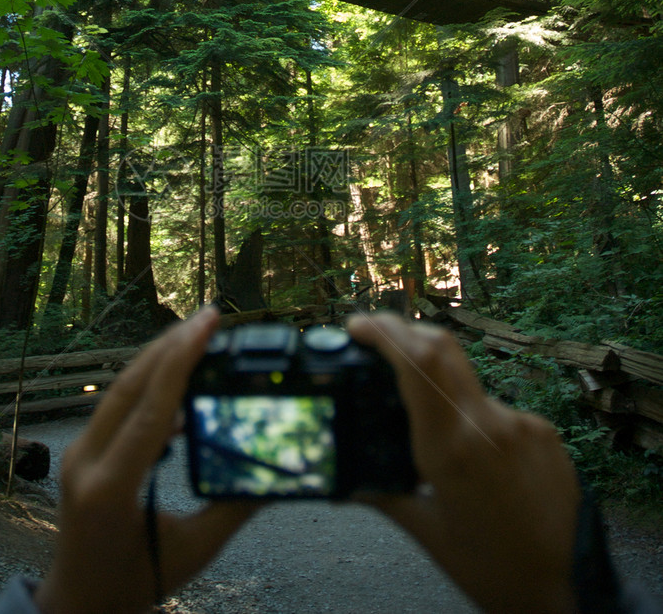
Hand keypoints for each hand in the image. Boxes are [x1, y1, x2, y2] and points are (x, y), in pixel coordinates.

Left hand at [34, 307, 256, 613]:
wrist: (78, 604)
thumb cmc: (132, 585)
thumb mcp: (192, 553)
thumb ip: (234, 509)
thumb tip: (277, 474)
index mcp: (110, 486)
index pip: (151, 409)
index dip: (181, 361)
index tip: (206, 324)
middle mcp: (85, 460)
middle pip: (130, 385)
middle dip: (171, 345)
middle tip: (209, 317)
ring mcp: (78, 452)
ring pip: (120, 389)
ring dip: (159, 359)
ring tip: (199, 337)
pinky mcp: (83, 451)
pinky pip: (117, 405)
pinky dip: (149, 385)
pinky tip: (179, 383)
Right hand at [347, 313, 580, 613]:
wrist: (570, 592)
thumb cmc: (491, 568)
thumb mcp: (424, 529)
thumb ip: (379, 491)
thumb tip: (342, 472)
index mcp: (451, 449)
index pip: (417, 363)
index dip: (384, 331)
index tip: (356, 325)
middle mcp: (489, 424)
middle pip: (441, 348)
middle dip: (403, 331)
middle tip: (373, 335)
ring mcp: (521, 423)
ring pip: (465, 381)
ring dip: (437, 384)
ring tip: (425, 427)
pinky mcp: (544, 431)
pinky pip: (493, 406)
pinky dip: (470, 414)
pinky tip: (471, 454)